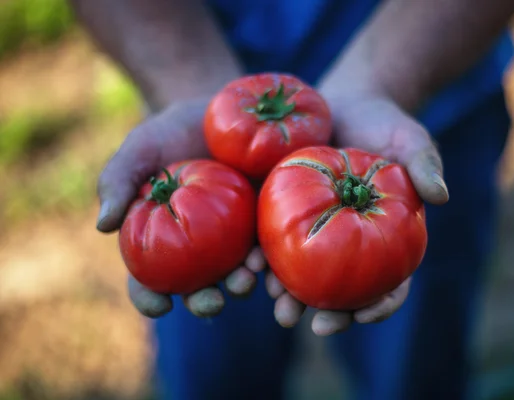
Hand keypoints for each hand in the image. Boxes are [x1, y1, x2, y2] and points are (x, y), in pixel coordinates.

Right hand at [97, 99, 259, 317]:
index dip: (151, 298)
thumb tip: (103, 226)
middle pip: (198, 286)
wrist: (220, 108)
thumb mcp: (141, 147)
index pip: (150, 279)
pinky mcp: (266, 221)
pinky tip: (274, 259)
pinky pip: (270, 248)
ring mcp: (235, 238)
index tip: (161, 305)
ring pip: (238, 274)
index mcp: (163, 239)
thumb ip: (118, 180)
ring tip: (247, 278)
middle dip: (205, 301)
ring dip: (242, 284)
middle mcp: (199, 248)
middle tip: (212, 301)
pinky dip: (273, 260)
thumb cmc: (172, 131)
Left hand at [266, 90, 448, 335]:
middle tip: (309, 323)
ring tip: (275, 303)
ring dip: (288, 294)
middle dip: (327, 313)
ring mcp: (317, 231)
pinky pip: (272, 241)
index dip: (379, 305)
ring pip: (303, 275)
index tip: (362, 316)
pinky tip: (249, 266)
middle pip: (342, 291)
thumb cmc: (384, 124)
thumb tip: (440, 196)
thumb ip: (424, 166)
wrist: (345, 103)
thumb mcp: (410, 140)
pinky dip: (262, 258)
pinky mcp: (285, 213)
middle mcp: (350, 243)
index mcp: (386, 239)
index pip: (390, 284)